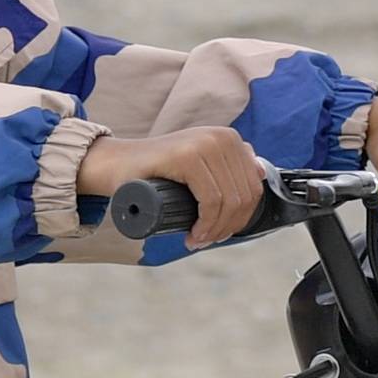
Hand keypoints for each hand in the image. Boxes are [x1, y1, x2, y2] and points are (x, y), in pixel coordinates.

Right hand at [78, 124, 264, 247]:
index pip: (253, 188)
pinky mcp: (188, 156)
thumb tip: (260, 172)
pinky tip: (193, 234)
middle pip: (243, 197)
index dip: (241, 218)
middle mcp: (221, 137)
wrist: (118, 164)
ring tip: (197, 240)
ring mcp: (205, 144)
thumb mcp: (201, 164)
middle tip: (204, 240)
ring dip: (215, 230)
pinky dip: (206, 224)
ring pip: (229, 202)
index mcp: (229, 139)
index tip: (220, 233)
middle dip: (227, 227)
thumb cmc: (158, 171)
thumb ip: (228, 163)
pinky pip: (211, 200)